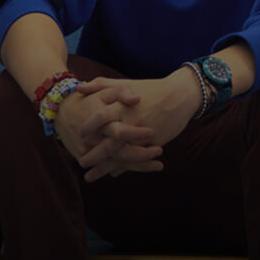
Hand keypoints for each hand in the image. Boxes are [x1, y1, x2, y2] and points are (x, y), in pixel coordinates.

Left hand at [72, 71, 202, 177]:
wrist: (181, 95)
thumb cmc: (152, 88)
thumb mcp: (125, 83)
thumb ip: (101, 85)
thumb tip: (79, 88)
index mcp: (123, 106)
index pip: (100, 117)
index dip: (89, 126)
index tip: (80, 135)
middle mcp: (131, 122)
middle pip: (108, 143)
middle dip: (93, 156)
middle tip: (80, 163)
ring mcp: (142, 136)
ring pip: (120, 157)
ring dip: (104, 169)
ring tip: (91, 177)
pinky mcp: (153, 145)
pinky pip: (135, 160)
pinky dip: (123, 168)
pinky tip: (113, 172)